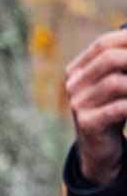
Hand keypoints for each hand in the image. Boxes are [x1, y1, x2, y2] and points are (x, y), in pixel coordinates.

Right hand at [66, 29, 126, 185]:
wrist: (100, 151)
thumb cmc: (114, 112)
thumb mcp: (118, 85)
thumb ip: (122, 65)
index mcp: (78, 70)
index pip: (103, 44)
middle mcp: (73, 85)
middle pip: (109, 59)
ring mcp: (78, 104)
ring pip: (117, 83)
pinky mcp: (87, 124)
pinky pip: (119, 108)